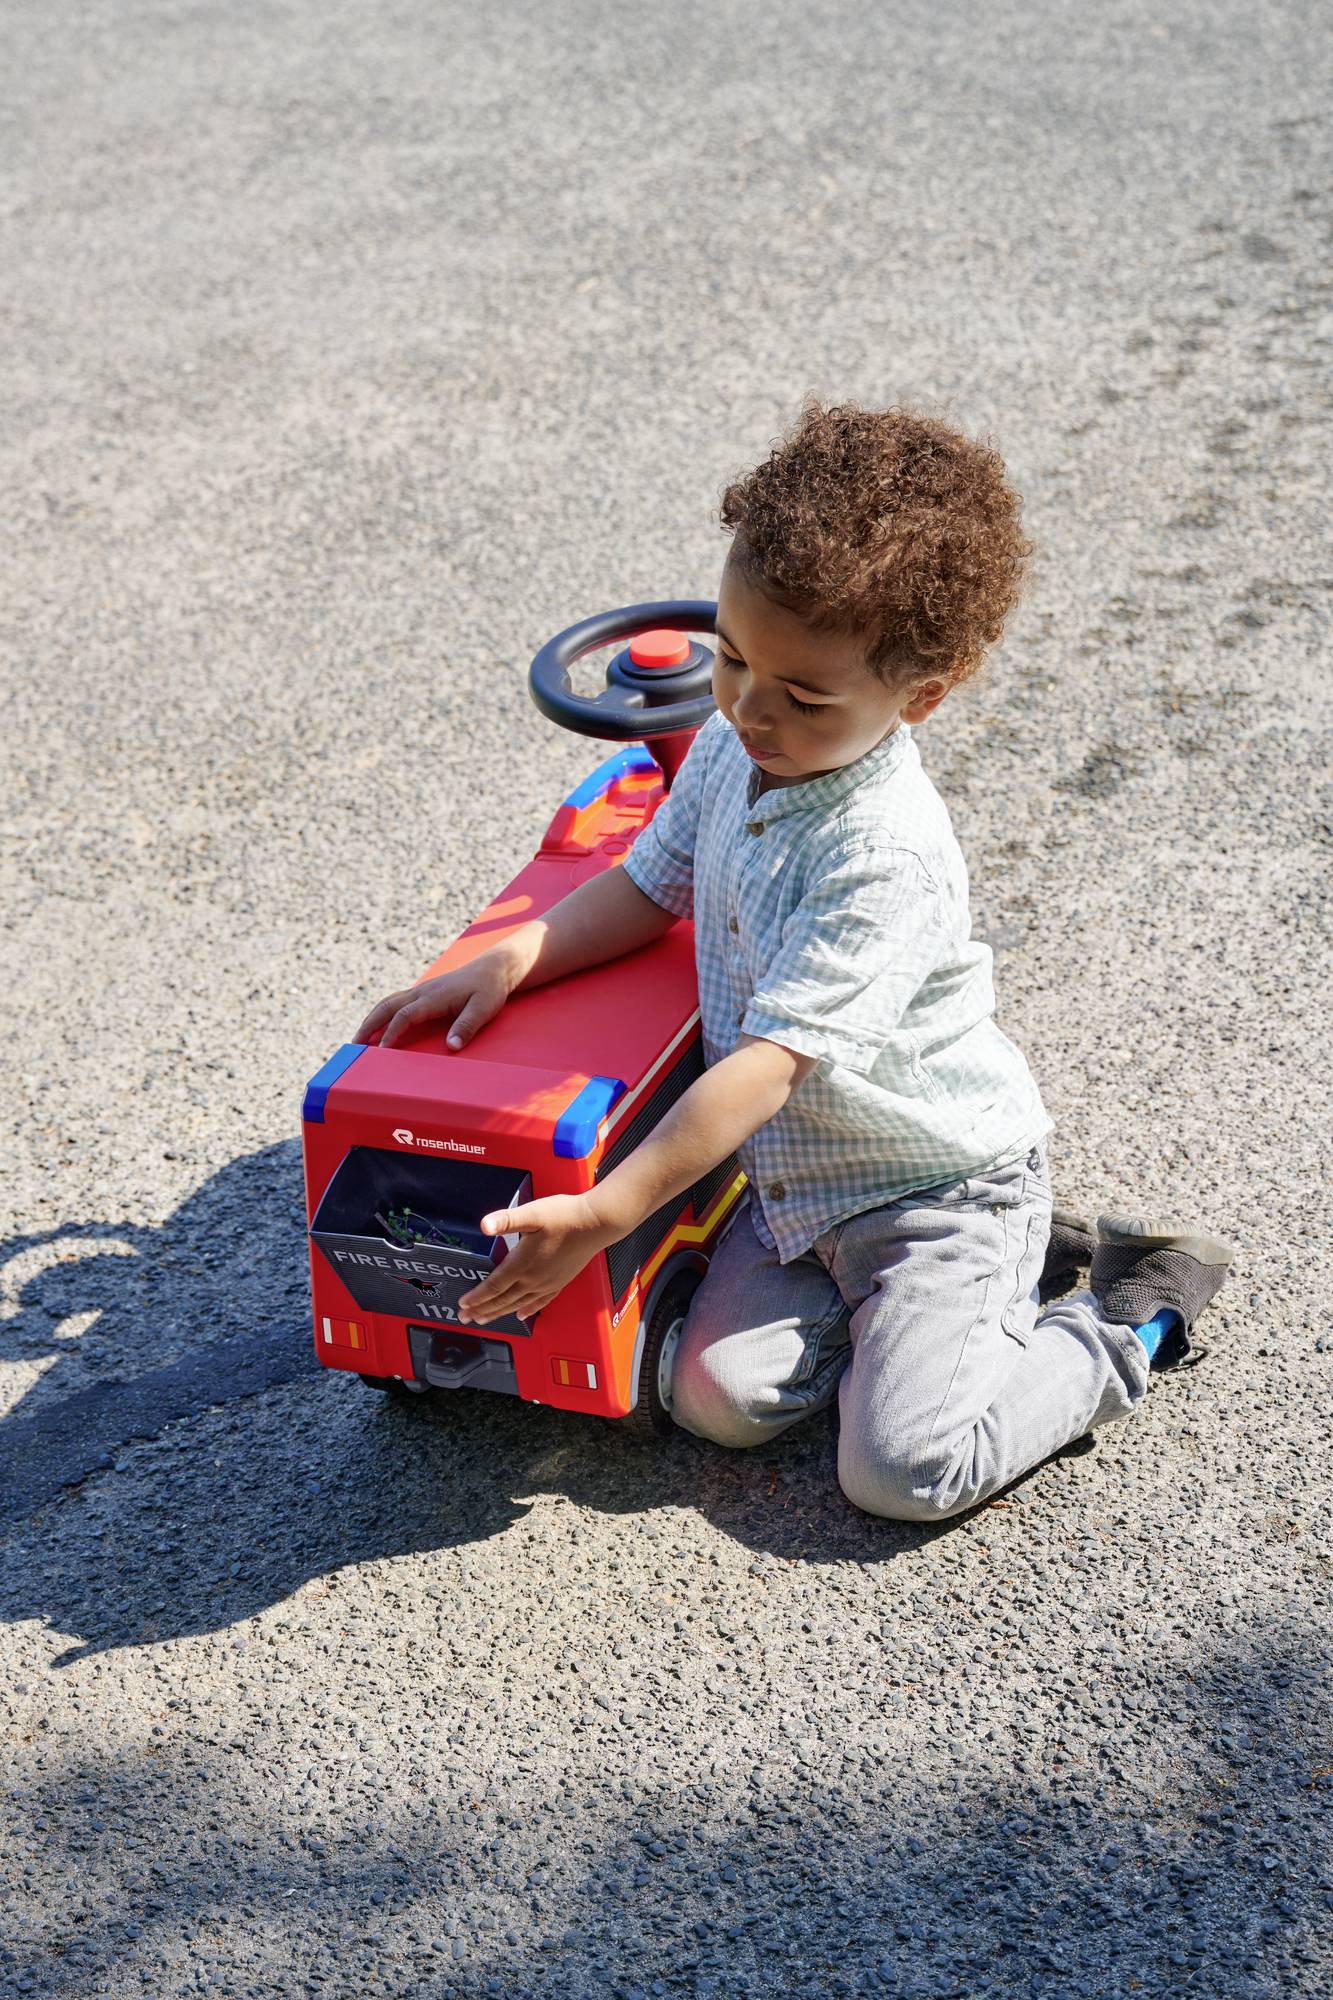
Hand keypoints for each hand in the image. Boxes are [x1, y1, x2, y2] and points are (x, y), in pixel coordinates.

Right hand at [353, 949, 516, 1049]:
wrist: (494, 967)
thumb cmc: (490, 989)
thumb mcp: (484, 1008)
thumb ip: (467, 1026)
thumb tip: (451, 1047)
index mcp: (434, 996)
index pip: (405, 1016)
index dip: (391, 1034)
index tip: (381, 1052)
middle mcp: (422, 991)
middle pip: (386, 1006)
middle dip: (368, 1026)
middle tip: (354, 1046)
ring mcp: (421, 990)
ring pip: (388, 1002)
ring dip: (371, 1019)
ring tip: (359, 1039)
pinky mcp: (424, 992)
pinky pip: (396, 1002)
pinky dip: (382, 1014)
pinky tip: (378, 1026)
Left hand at [456, 1193, 620, 1326]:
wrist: (597, 1223)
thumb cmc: (567, 1216)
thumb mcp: (533, 1213)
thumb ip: (506, 1220)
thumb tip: (485, 1225)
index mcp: (524, 1263)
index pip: (494, 1286)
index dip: (477, 1297)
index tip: (464, 1304)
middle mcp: (535, 1278)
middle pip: (503, 1300)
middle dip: (482, 1310)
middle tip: (466, 1318)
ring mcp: (548, 1283)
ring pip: (518, 1304)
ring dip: (499, 1313)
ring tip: (485, 1320)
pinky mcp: (560, 1281)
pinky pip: (540, 1302)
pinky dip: (527, 1310)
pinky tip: (522, 1314)